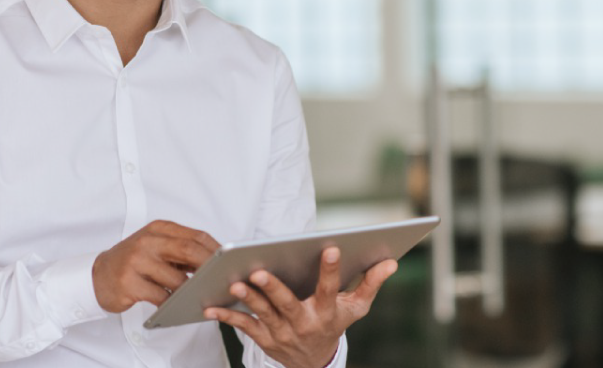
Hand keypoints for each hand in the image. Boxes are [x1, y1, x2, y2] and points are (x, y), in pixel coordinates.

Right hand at [92, 220, 219, 312]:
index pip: (195, 236)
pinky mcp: (129, 283)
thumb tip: (215, 264)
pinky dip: (173, 303)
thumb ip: (181, 251)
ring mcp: (136, 261)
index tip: (230, 263)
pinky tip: (179, 306)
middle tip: (223, 280)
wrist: (98, 275)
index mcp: (159, 229)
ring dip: (192, 291)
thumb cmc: (134, 261)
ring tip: (203, 297)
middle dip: (209, 267)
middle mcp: (147, 241)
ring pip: (176, 278)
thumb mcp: (156, 247)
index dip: (216, 249)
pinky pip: (160, 296)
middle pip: (188, 251)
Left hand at [205, 247, 397, 367]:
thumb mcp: (356, 307)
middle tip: (260, 270)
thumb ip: (371, 283)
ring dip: (249, 299)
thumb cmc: (335, 323)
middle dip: (273, 288)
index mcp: (326, 312)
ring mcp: (282, 333)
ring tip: (235, 282)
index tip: (330, 247)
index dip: (331, 270)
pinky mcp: (264, 338)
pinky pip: (244, 326)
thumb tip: (392, 261)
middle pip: (287, 305)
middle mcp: (303, 323)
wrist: (313, 363)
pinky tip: (210, 305)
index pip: (330, 289)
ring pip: (263, 314)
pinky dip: (226, 316)